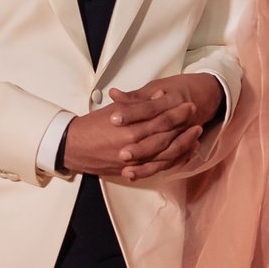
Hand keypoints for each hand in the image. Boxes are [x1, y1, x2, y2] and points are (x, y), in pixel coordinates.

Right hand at [60, 75, 211, 181]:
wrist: (72, 147)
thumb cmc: (91, 126)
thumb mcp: (114, 109)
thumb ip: (138, 104)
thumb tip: (159, 96)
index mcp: (129, 129)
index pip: (159, 119)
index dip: (176, 112)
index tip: (188, 105)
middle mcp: (133, 146)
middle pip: (166, 136)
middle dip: (183, 127)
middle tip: (195, 117)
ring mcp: (133, 162)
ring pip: (165, 155)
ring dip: (182, 145)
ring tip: (195, 136)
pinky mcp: (131, 171)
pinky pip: (157, 168)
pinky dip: (172, 161)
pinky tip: (184, 154)